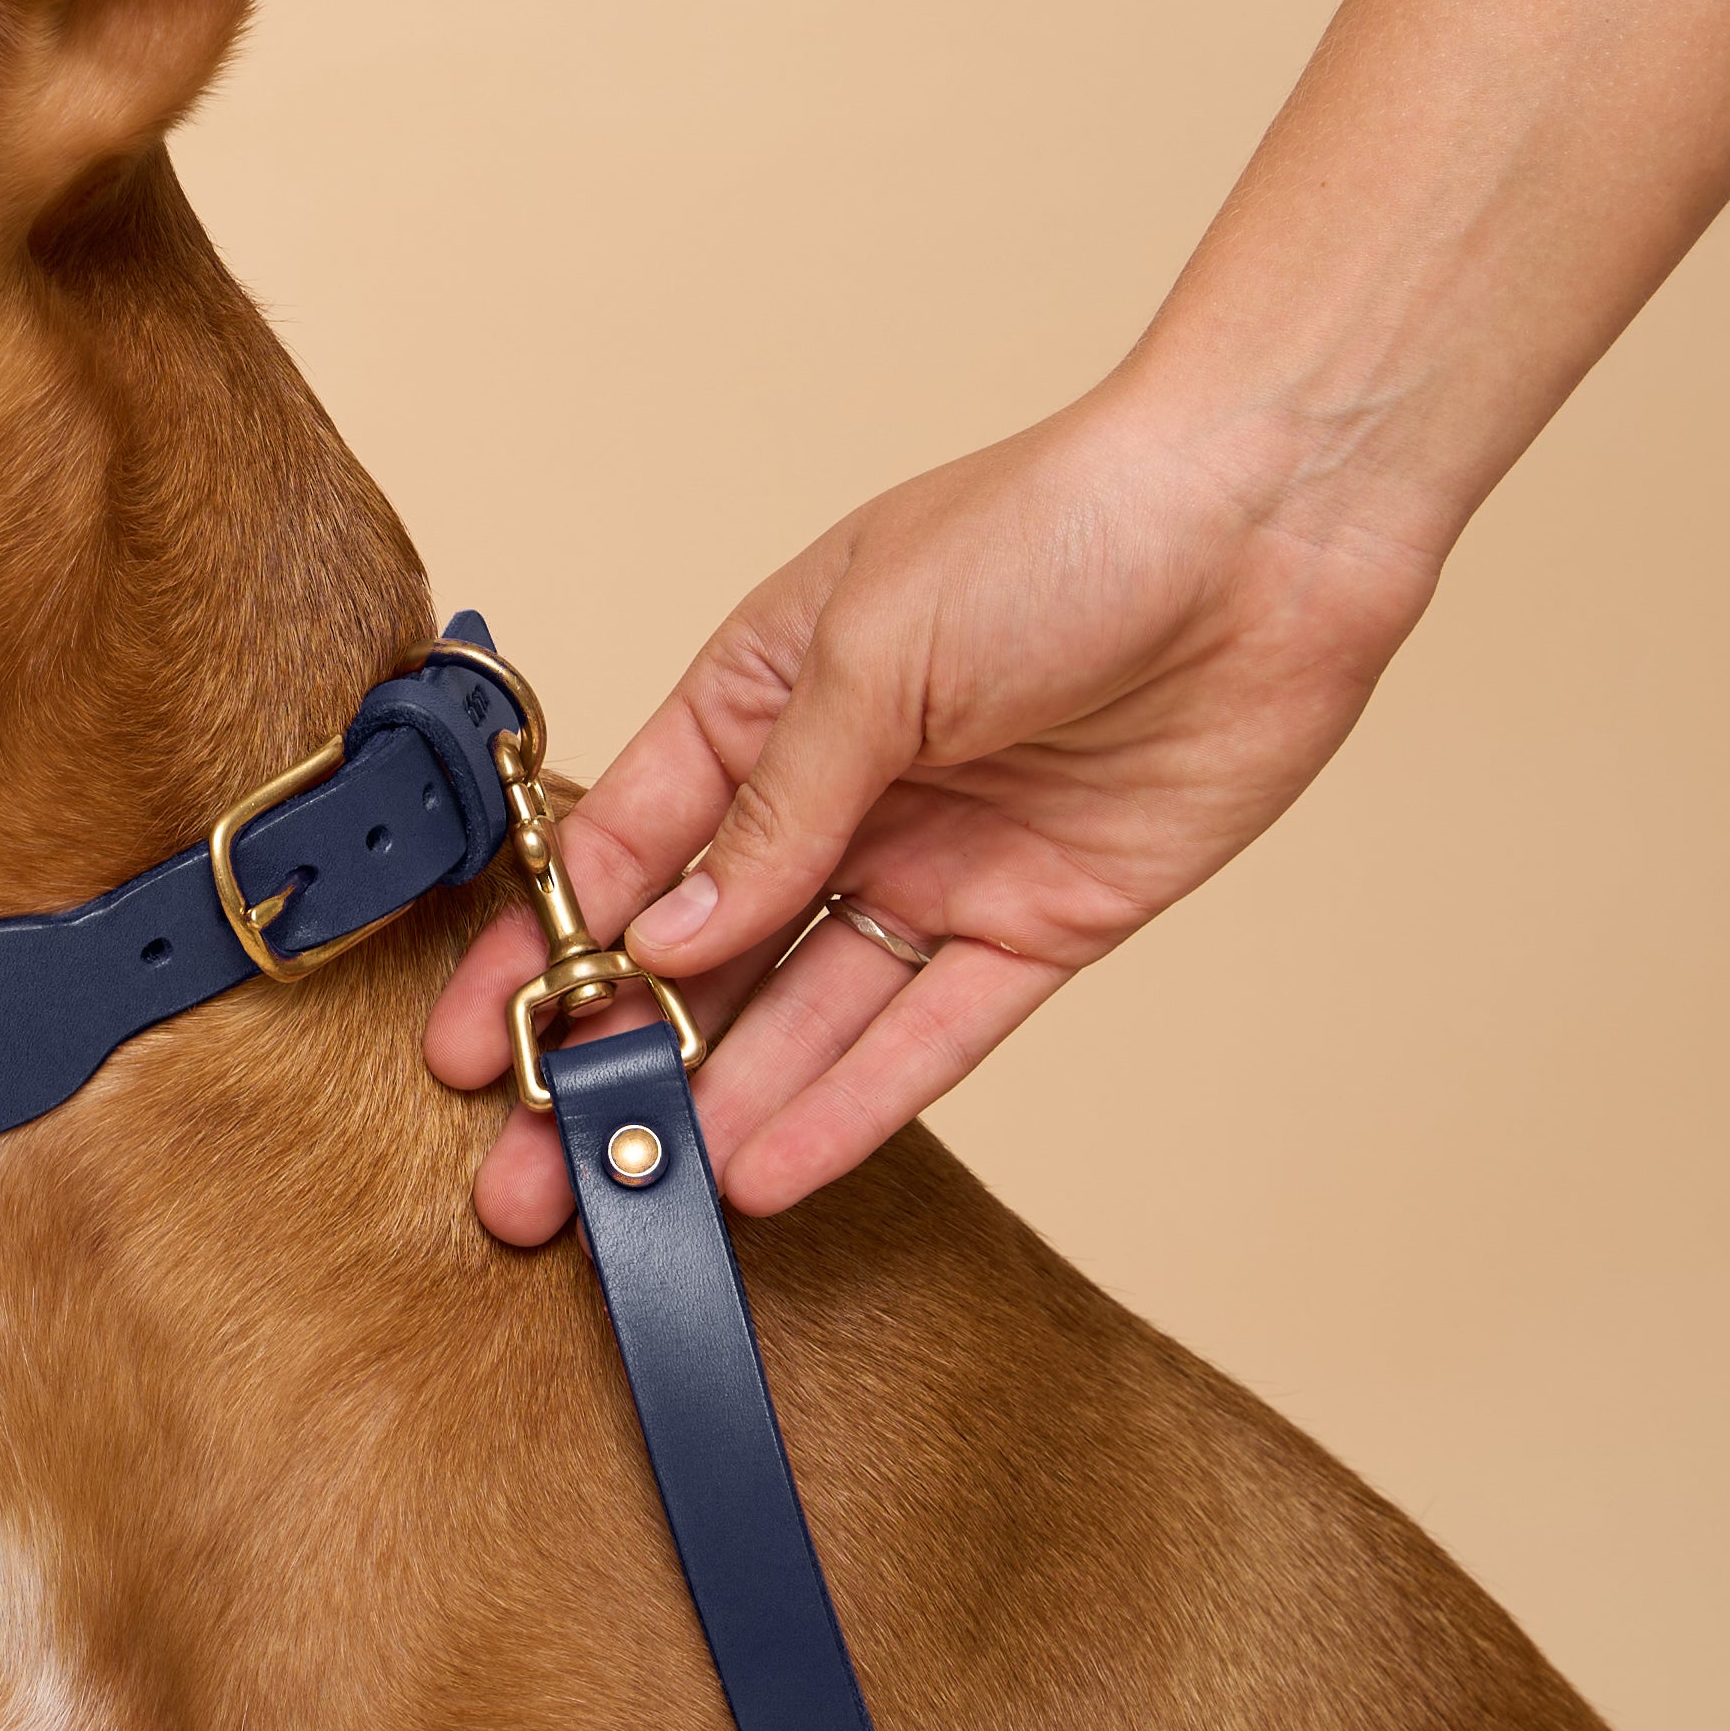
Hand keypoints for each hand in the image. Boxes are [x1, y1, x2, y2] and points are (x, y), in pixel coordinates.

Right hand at [426, 375, 1447, 1236]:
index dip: (540, 948)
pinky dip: (852, 1105)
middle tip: (530, 1179)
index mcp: (764, 696)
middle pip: (699, 954)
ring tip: (640, 1199)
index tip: (465, 1048)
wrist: (1264, 531)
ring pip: (801, 1013)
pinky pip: (929, 1036)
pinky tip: (771, 1169)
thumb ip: (770, 812)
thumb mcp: (870, 653)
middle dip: (608, 1063)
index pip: (623, 844)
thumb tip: (665, 939)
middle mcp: (840, 793)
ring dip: (718, 1104)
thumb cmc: (1058, 531)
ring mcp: (936, 865)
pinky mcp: (1041, 925)